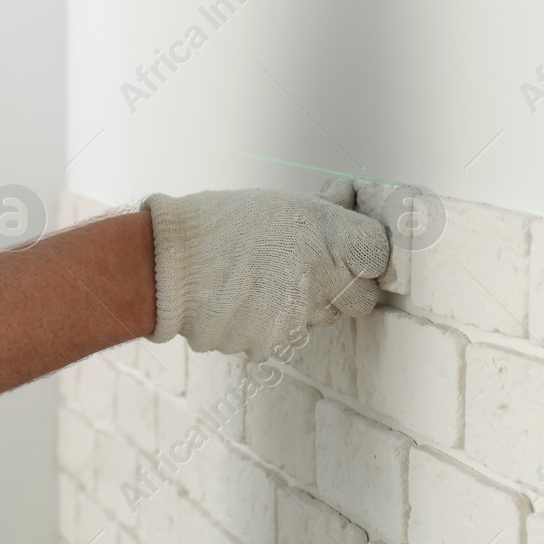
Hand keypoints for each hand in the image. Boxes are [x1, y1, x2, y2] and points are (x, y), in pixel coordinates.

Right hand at [143, 178, 388, 355]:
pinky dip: (270, 326)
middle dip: (344, 288)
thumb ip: (323, 212)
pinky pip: (286, 338)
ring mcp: (296, 318)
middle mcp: (318, 278)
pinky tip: (244, 304)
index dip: (368, 256)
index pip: (380, 255)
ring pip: (322, 320)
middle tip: (312, 273)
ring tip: (263, 284)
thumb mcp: (279, 205)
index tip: (355, 254)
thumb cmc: (219, 226)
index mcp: (324, 235)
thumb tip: (346, 198)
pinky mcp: (271, 345)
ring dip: (304, 307)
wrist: (163, 265)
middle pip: (361, 298)